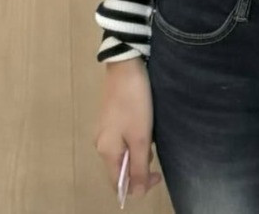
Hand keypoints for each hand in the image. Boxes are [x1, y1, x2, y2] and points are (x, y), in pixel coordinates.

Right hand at [94, 58, 162, 201]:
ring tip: (152, 134)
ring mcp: (104, 129)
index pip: (118, 182)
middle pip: (121, 167)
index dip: (138, 185)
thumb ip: (138, 166)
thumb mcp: (140, 137)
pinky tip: (145, 124)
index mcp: (106, 151)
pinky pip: (123, 137)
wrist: (126, 65)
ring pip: (124, 151)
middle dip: (140, 166)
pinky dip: (136, 137)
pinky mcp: (111, 116)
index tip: (157, 173)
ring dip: (139, 150)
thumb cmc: (134, 103)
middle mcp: (101, 143)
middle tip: (156, 150)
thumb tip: (135, 194)